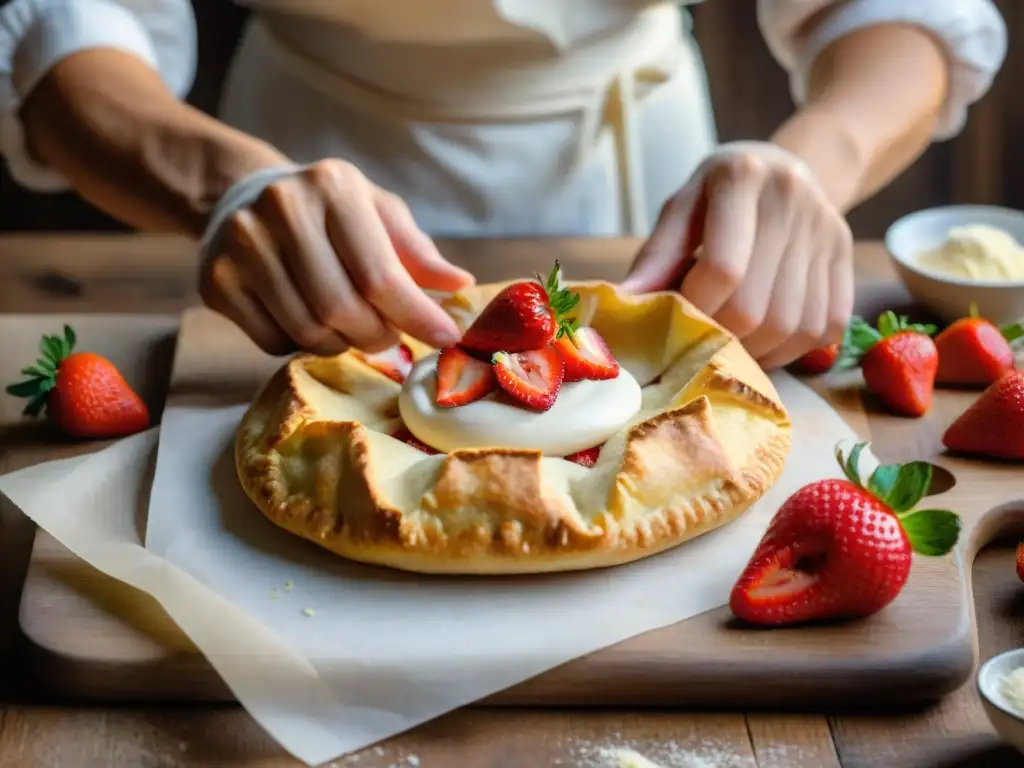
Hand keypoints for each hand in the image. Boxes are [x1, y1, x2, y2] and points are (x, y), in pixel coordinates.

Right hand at [200, 159, 472, 355]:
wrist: (242, 196)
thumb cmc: (329, 211)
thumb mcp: (378, 214)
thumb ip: (417, 251)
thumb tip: (460, 284)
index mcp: (333, 186)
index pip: (380, 274)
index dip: (416, 315)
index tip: (445, 338)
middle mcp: (282, 209)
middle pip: (343, 308)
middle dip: (378, 334)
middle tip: (389, 335)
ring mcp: (242, 246)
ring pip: (308, 331)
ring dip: (342, 343)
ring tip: (353, 328)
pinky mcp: (216, 280)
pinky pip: (274, 341)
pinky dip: (301, 345)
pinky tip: (310, 321)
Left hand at [620, 142, 853, 369]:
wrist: (786, 167)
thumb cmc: (717, 195)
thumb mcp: (680, 209)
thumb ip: (656, 256)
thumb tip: (625, 304)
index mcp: (741, 176)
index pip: (722, 269)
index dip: (695, 309)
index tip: (676, 322)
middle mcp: (791, 197)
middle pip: (756, 306)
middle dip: (722, 337)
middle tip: (701, 338)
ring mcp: (826, 229)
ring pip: (792, 326)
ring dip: (756, 351)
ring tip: (730, 341)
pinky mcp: (847, 256)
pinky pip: (825, 328)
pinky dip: (791, 349)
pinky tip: (765, 339)